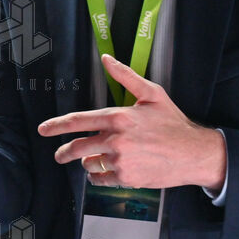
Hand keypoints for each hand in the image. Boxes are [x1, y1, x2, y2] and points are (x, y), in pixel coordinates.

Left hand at [38, 54, 226, 190]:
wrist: (195, 153)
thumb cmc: (174, 123)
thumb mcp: (153, 94)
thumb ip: (126, 76)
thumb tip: (107, 59)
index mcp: (118, 118)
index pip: (78, 121)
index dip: (56, 126)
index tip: (43, 130)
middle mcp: (116, 140)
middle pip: (77, 147)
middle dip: (64, 152)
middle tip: (59, 154)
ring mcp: (121, 161)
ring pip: (89, 164)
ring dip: (88, 162)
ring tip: (96, 159)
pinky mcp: (127, 178)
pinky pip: (101, 179)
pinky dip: (99, 176)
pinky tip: (106, 171)